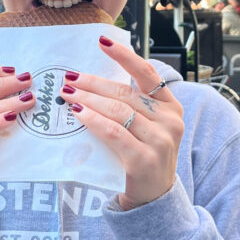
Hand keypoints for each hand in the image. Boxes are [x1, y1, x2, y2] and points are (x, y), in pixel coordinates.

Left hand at [61, 38, 184, 210]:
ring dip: (89, 100)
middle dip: (94, 83)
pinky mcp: (144, 159)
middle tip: (69, 78)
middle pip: (126, 93)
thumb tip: (90, 82)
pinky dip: (94, 120)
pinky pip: (114, 133)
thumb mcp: (145, 127)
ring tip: (67, 94)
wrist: (154, 198)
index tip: (102, 41)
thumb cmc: (142, 155)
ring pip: (118, 111)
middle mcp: (170, 120)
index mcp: (171, 106)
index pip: (147, 73)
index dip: (124, 56)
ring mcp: (160, 140)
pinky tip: (78, 113)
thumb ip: (130, 106)